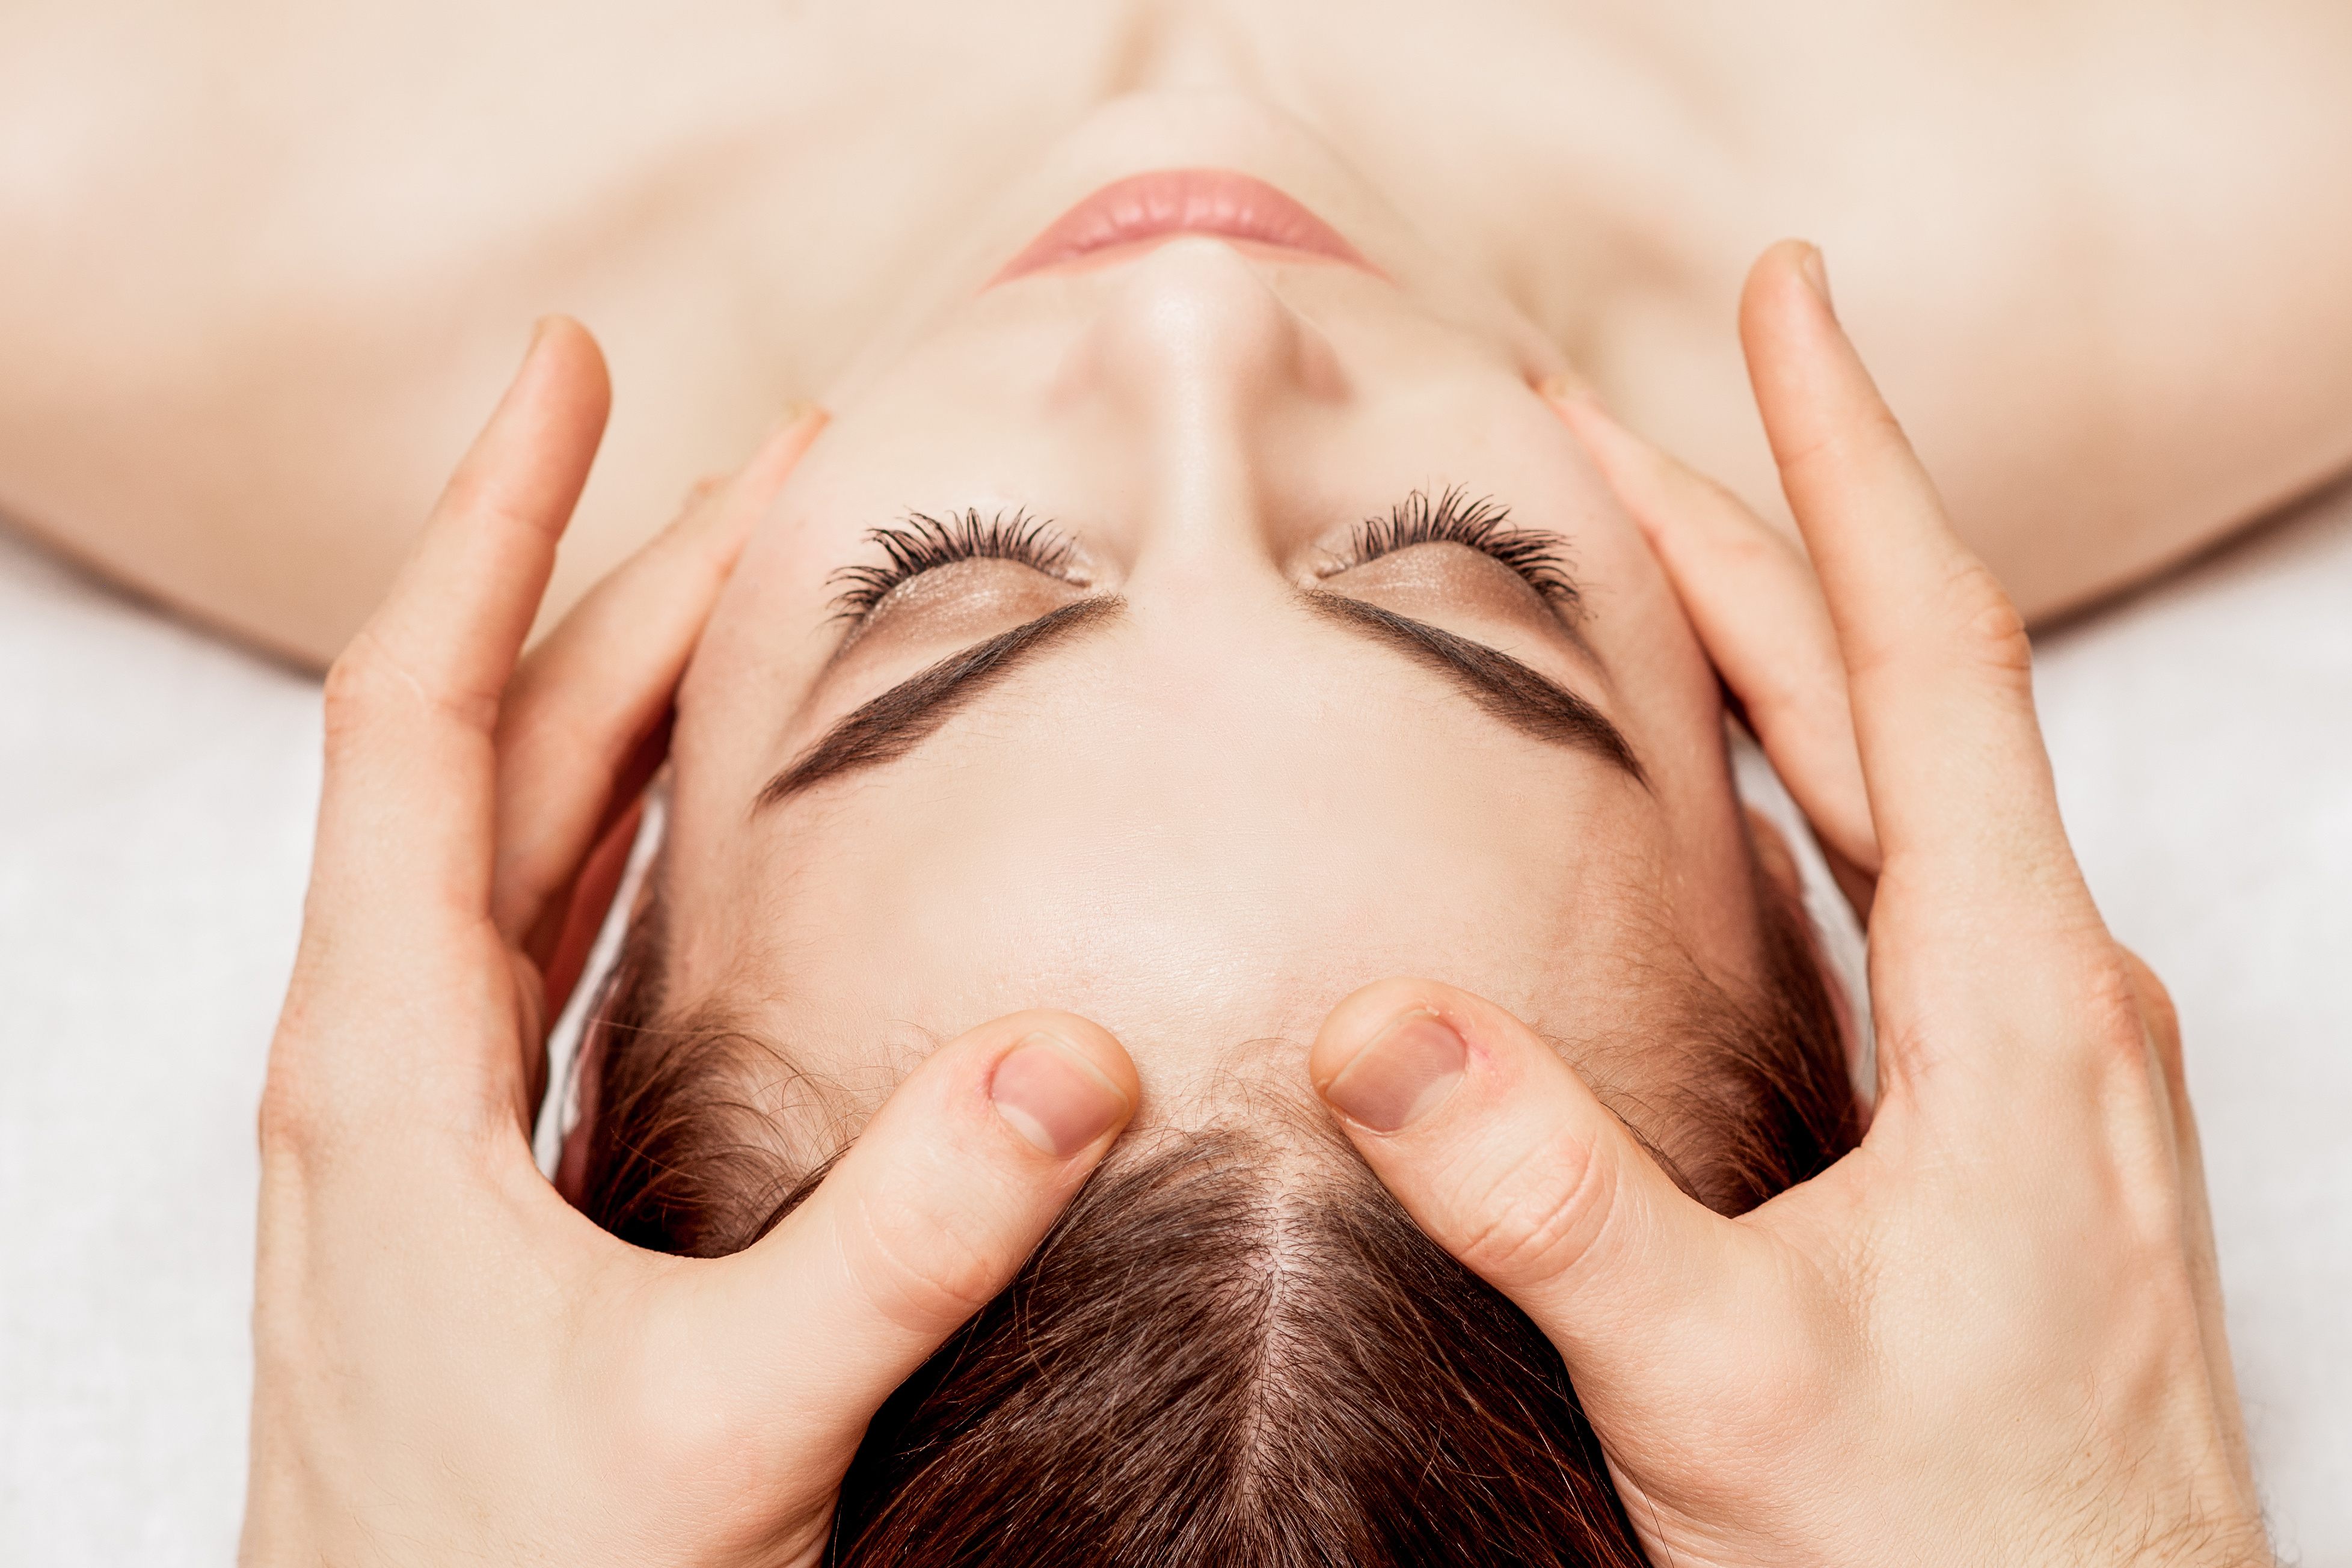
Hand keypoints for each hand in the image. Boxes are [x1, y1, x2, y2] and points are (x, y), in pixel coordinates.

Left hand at [244, 320, 1139, 1566]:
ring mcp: (432, 1117)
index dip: (497, 523)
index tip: (573, 370)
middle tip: (777, 465)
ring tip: (759, 591)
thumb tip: (1079, 1053)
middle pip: (500, 749)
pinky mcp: (492, 1179)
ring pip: (529, 840)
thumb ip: (901, 1240)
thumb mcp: (723, 1428)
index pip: (417, 714)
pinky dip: (640, 835)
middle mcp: (387, 1059)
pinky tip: (722, 818)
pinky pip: (556, 941)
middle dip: (626, 585)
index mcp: (383, 1063)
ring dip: (633, 695)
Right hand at [1308, 244, 2264, 1565]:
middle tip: (1612, 412)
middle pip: (1893, 691)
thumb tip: (1374, 1024)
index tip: (1780, 300)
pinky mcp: (2001, 1115)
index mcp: (2017, 1004)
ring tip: (1651, 555)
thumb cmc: (1957, 1561)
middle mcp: (2049, 995)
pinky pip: (1896, 882)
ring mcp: (2036, 1053)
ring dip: (1777, 644)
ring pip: (1895, 780)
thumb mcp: (1723, 1390)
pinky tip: (1728, 789)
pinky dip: (1799, 780)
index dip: (1844, 459)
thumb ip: (1553, 1201)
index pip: (1927, 653)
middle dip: (1757, 527)